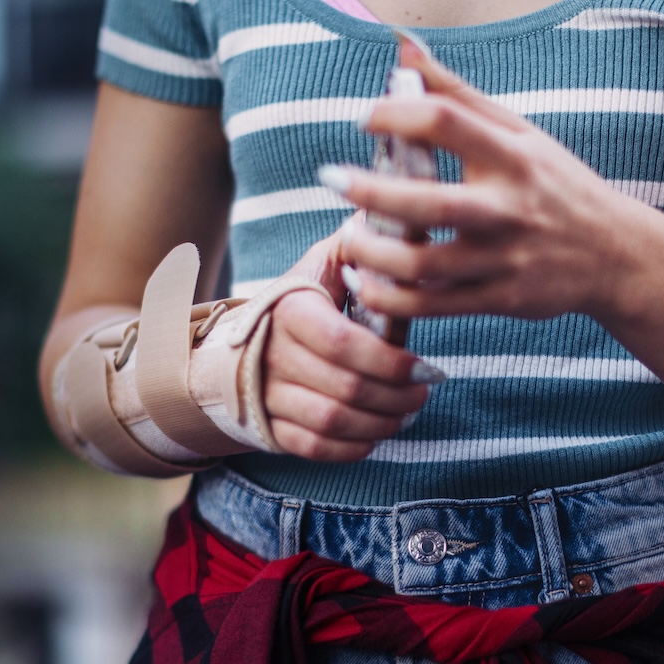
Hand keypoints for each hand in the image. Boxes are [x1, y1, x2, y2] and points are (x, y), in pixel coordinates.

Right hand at [261, 228, 440, 460]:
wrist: (238, 345)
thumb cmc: (300, 302)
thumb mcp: (324, 265)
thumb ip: (361, 247)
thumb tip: (399, 215)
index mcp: (290, 309)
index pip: (343, 343)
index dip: (390, 362)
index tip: (426, 367)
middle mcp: (271, 353)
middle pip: (345, 388)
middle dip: (396, 397)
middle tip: (423, 391)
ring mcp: (265, 393)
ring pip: (331, 422)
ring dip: (379, 424)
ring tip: (406, 413)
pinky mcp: (268, 426)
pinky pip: (312, 448)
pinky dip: (351, 448)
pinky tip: (375, 434)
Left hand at [326, 36, 661, 323]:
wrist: (613, 255)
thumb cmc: (554, 184)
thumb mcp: (519, 132)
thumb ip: (457, 94)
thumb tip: (402, 46)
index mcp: (512, 156)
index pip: (447, 122)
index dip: (396, 113)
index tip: (361, 118)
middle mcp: (508, 207)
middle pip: (429, 203)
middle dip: (371, 191)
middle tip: (331, 177)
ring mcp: (504, 258)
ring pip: (423, 265)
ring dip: (372, 253)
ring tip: (346, 238)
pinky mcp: (501, 300)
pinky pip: (432, 306)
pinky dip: (390, 299)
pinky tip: (365, 281)